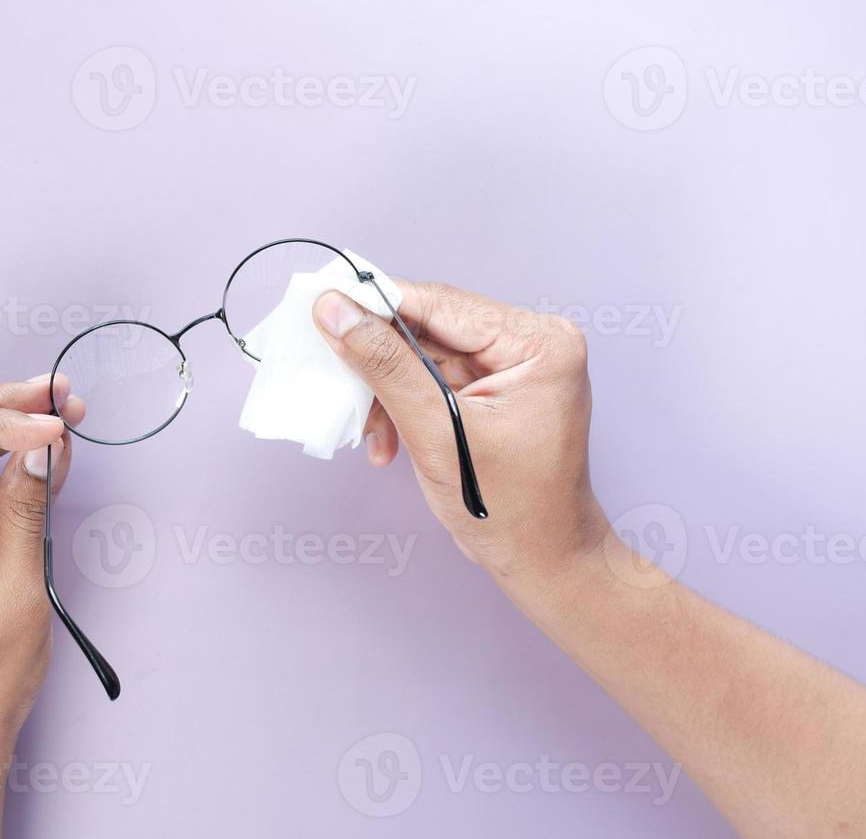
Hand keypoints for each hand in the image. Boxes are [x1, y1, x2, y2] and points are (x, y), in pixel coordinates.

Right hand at [313, 282, 606, 585]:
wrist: (542, 561)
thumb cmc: (511, 509)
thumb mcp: (438, 432)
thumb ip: (385, 367)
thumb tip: (338, 312)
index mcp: (539, 342)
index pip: (441, 304)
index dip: (376, 303)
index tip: (323, 303)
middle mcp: (530, 343)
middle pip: (429, 327)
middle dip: (379, 361)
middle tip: (334, 373)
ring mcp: (512, 366)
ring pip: (421, 355)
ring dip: (386, 392)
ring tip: (372, 433)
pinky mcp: (491, 388)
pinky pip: (430, 379)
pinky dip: (401, 406)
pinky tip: (388, 441)